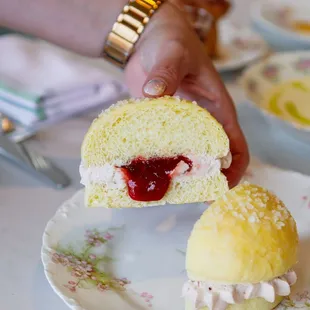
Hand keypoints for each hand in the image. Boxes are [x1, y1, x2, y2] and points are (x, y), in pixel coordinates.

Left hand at [124, 2, 248, 186]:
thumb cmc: (171, 42)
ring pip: (184, 156)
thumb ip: (166, 72)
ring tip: (163, 189)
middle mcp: (200, 122)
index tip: (221, 185)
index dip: (234, 168)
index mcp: (216, 109)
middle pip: (209, 157)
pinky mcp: (158, 126)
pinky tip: (141, 171)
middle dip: (204, 178)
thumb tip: (154, 94)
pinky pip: (160, 148)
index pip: (235, 144)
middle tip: (189, 196)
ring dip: (178, 174)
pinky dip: (155, 161)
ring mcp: (178, 126)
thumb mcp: (174, 53)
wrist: (148, 40)